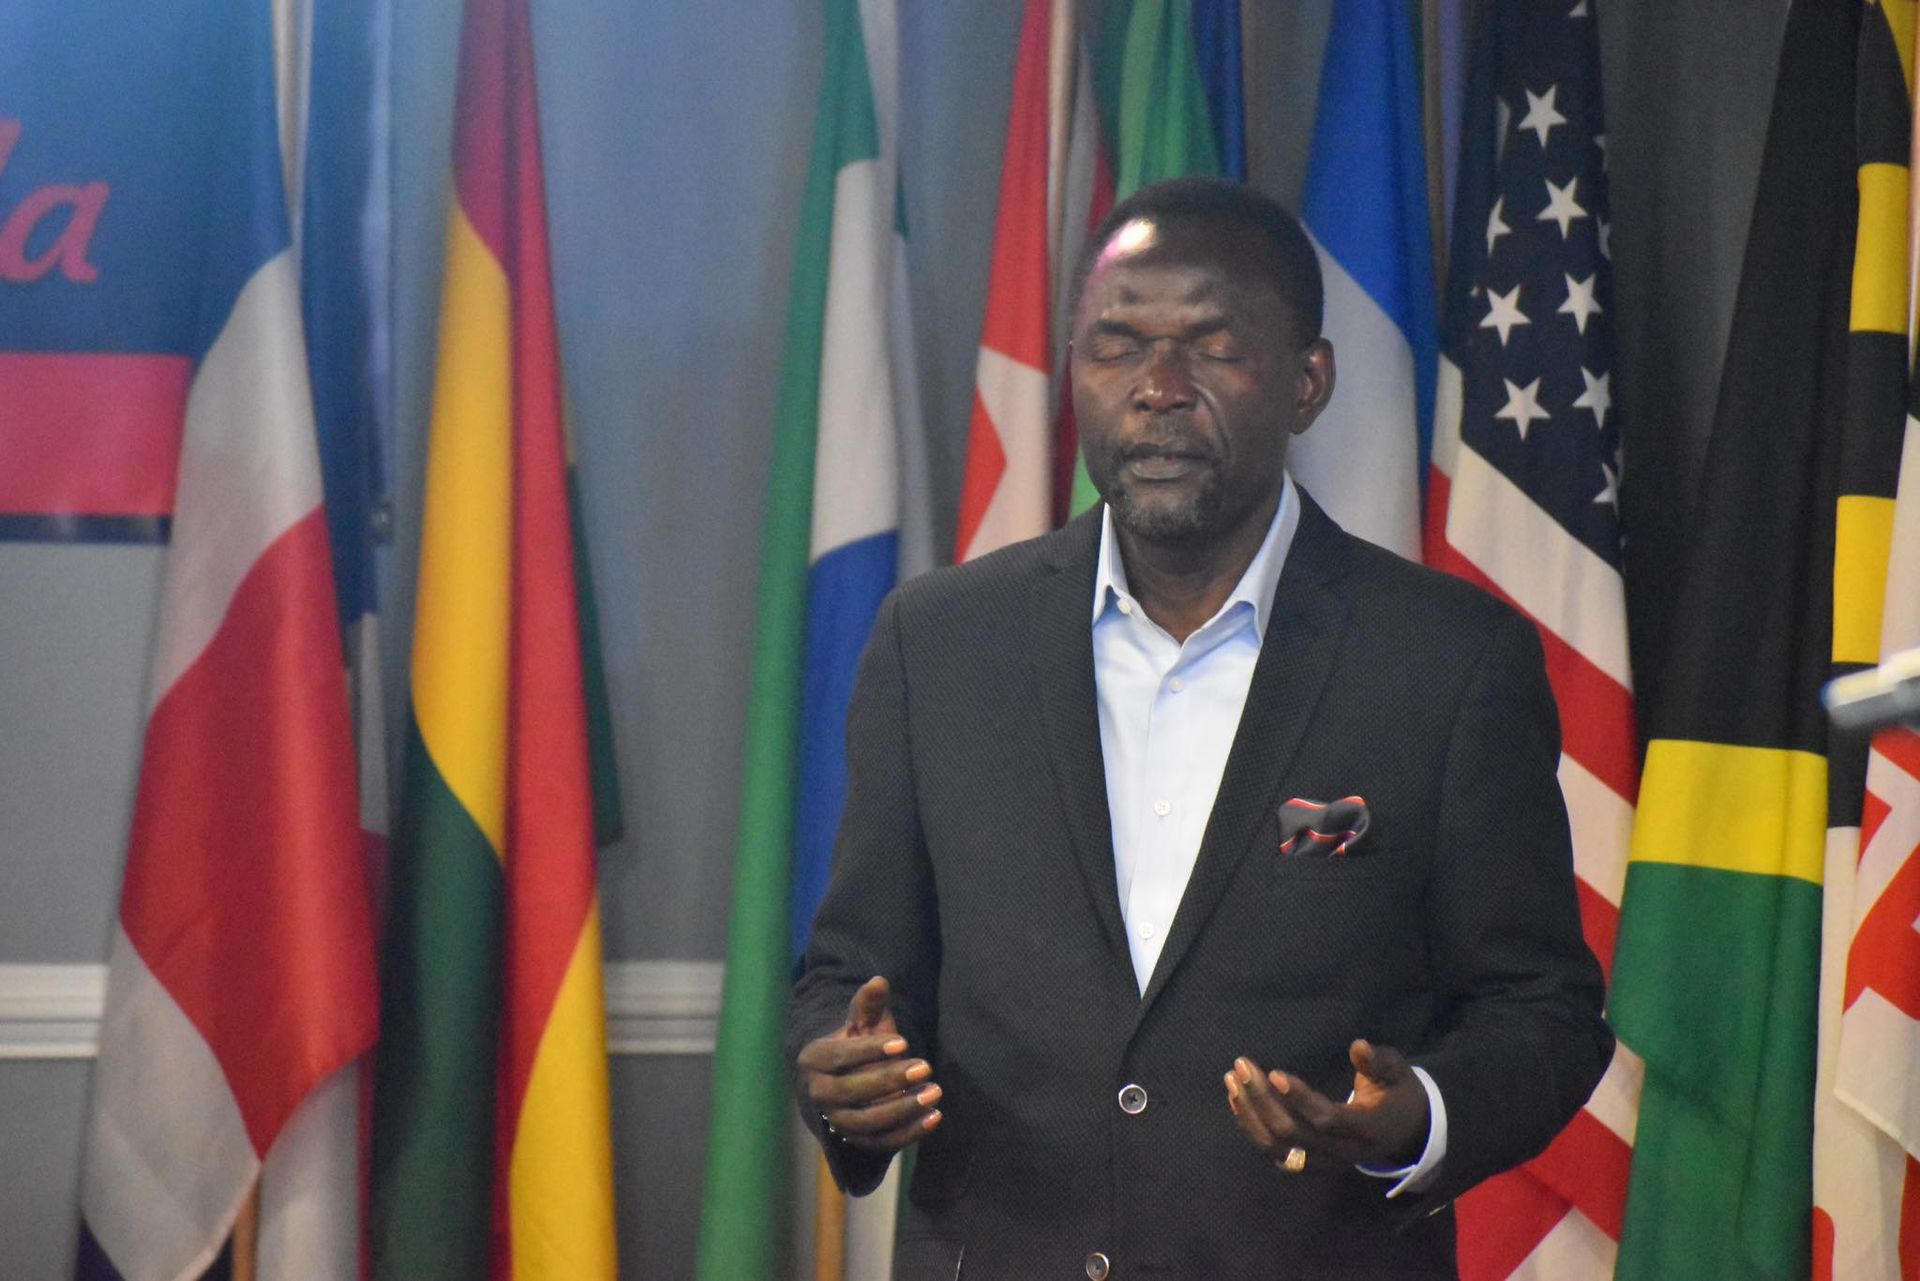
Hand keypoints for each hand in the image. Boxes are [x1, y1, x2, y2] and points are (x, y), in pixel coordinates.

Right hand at [796, 976, 943, 1152]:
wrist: (854, 1075)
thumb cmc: (861, 1041)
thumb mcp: (864, 1020)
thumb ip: (870, 1002)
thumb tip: (879, 981)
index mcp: (814, 1058)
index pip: (839, 1056)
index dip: (870, 1050)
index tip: (905, 1042)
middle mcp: (818, 1093)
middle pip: (851, 1091)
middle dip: (890, 1080)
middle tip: (925, 1066)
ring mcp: (836, 1120)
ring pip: (866, 1122)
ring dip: (902, 1110)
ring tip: (933, 1093)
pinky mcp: (856, 1141)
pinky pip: (881, 1143)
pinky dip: (909, 1134)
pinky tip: (935, 1117)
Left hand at [1223, 1040, 1427, 1170]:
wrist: (1405, 1133)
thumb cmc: (1397, 1094)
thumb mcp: (1397, 1073)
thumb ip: (1378, 1061)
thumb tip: (1358, 1046)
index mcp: (1366, 1130)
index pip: (1326, 1120)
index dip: (1300, 1099)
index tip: (1275, 1073)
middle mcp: (1342, 1153)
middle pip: (1293, 1134)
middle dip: (1262, 1099)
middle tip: (1242, 1066)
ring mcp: (1324, 1163)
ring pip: (1278, 1148)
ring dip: (1250, 1114)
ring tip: (1232, 1080)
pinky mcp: (1310, 1164)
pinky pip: (1275, 1153)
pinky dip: (1252, 1129)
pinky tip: (1237, 1101)